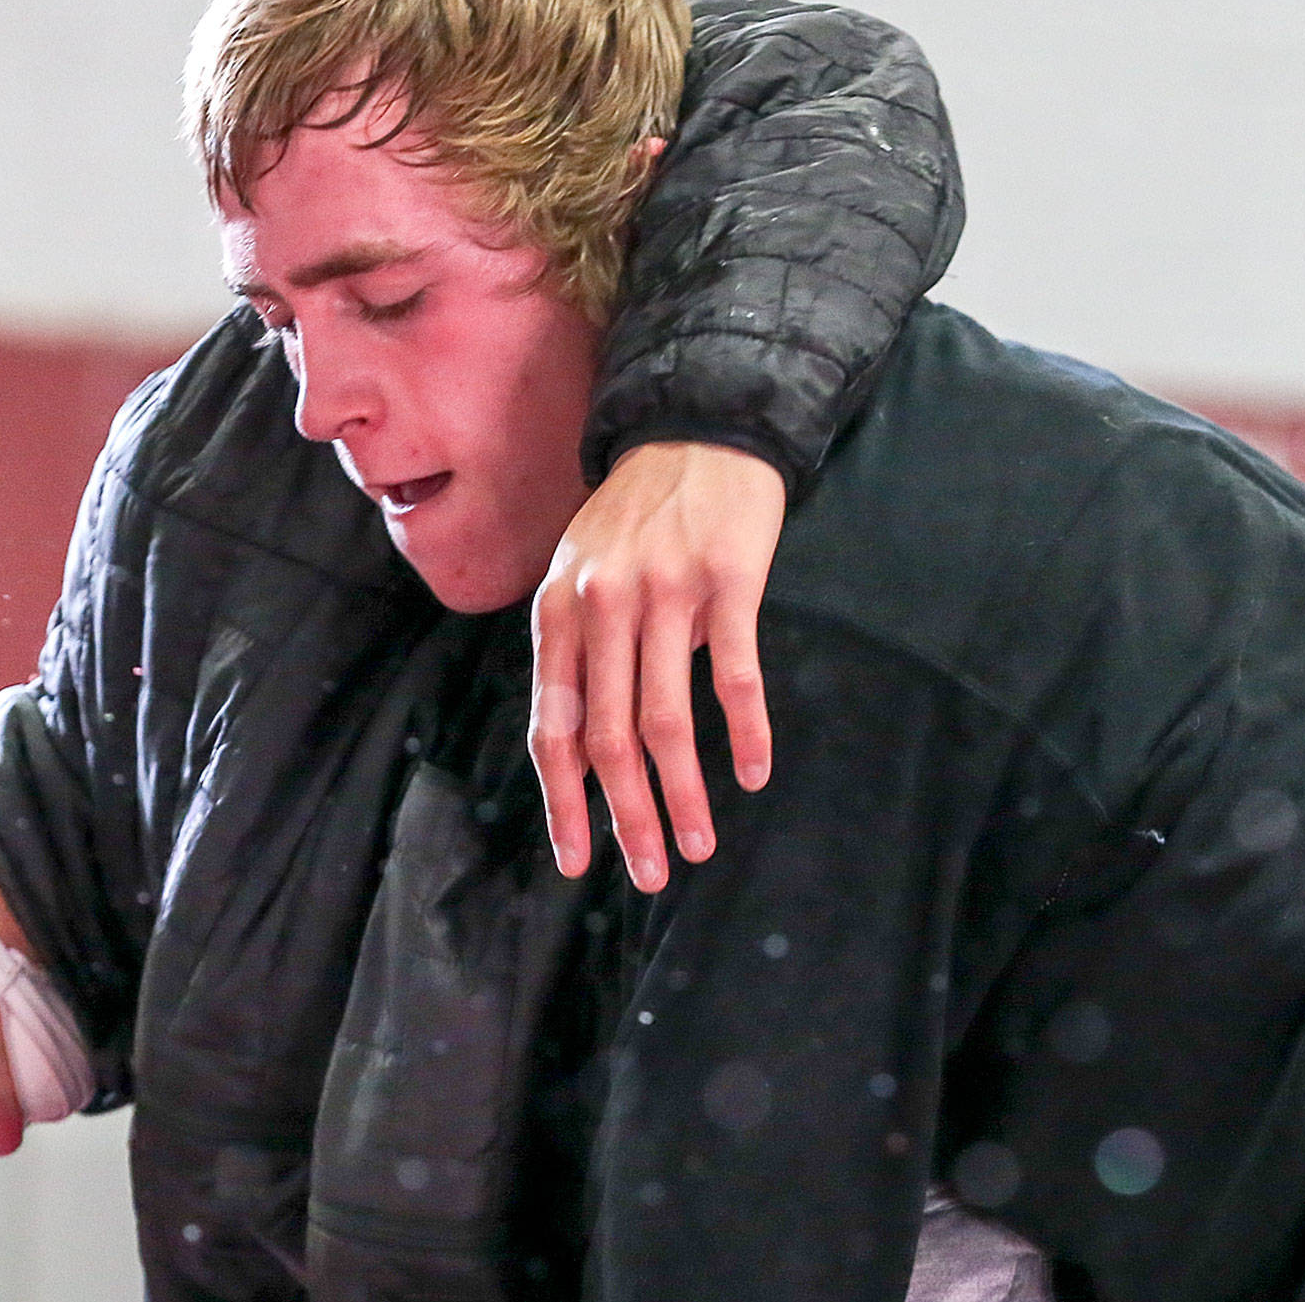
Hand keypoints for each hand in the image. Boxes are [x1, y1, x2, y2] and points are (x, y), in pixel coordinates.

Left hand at [528, 442, 784, 891]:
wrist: (697, 430)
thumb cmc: (635, 518)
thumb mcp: (580, 575)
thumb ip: (577, 652)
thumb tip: (580, 749)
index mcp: (558, 611)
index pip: (552, 727)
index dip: (564, 801)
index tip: (578, 860)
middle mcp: (602, 606)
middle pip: (608, 736)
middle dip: (627, 816)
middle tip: (650, 873)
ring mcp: (665, 593)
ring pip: (666, 719)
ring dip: (682, 794)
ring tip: (699, 844)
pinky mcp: (728, 581)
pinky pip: (735, 674)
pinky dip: (745, 733)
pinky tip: (753, 774)